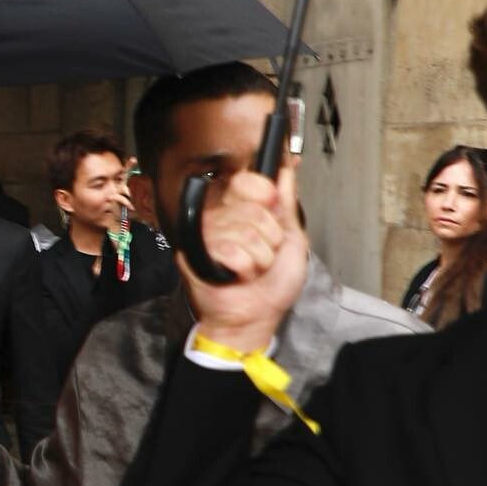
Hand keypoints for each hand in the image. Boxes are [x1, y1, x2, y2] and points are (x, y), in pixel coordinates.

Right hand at [180, 165, 306, 353]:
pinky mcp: (194, 254)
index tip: (272, 208)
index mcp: (241, 211)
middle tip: (262, 256)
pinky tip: (238, 276)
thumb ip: (287, 202)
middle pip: (252, 210)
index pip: (247, 181)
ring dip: (259, 259)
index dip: (264, 194)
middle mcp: (220, 219)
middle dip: (270, 239)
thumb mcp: (292, 238)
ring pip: (245, 232)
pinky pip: (231, 250)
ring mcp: (206, 236)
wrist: (255, 319)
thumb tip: (287, 167)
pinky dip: (245, 269)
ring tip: (251, 271)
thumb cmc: (272, 287)